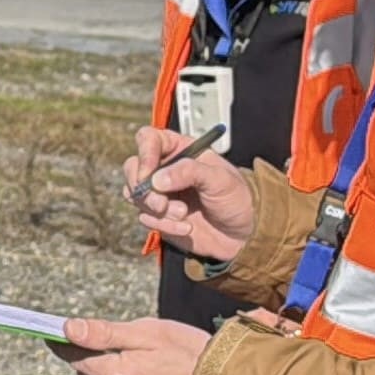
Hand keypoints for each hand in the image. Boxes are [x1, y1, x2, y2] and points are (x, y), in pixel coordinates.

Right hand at [121, 125, 254, 262]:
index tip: (149, 174)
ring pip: (135, 196)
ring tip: (183, 214)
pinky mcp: (158, 216)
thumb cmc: (236, 199)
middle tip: (161, 204)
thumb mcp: (220, 179)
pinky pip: (145, 219)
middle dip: (143, 189)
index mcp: (180, 150)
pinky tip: (187, 228)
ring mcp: (159, 193)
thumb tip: (157, 179)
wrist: (242, 234)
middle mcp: (165, 169)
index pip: (148, 140)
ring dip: (157, 210)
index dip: (144, 153)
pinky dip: (164, 226)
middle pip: (132, 168)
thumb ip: (190, 172)